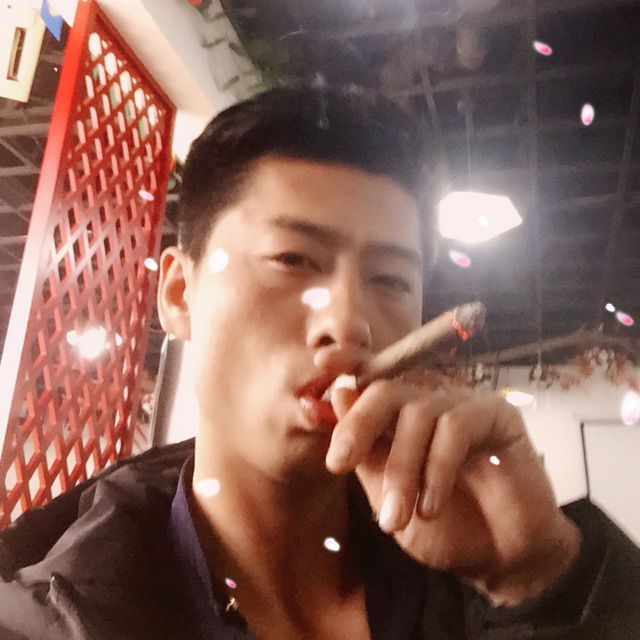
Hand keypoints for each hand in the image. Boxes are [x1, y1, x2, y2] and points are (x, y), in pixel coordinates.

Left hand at [325, 372, 581, 605]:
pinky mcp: (497, 415)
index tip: (321, 362)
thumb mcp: (388, 497)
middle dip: (358, 425)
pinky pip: (457, 425)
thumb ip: (366, 451)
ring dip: (401, 469)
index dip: (349, 362)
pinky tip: (431, 506)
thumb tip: (341, 393)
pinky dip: (437, 468)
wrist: (500, 562)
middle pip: (388, 389)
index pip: (373, 379)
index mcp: (401, 418)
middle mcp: (431, 403)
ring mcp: (464, 405)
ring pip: (419, 412)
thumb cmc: (442, 529)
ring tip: (396, 518)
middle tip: (339, 463)